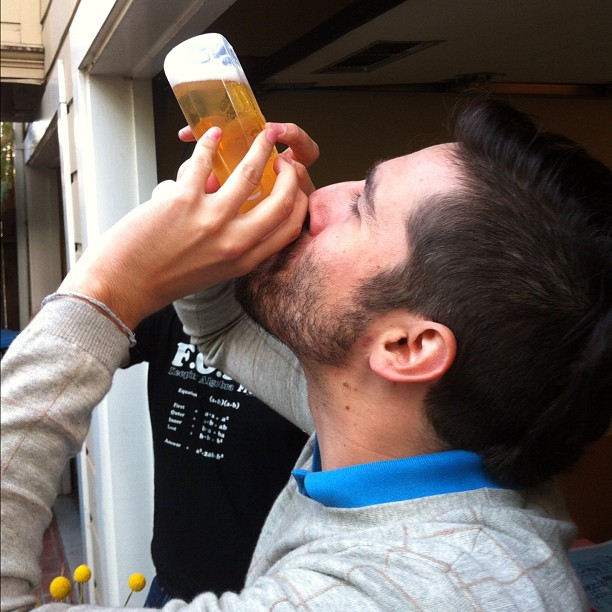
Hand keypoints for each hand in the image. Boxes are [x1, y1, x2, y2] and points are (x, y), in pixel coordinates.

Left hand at [58, 126, 307, 328]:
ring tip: (263, 136)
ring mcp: (210, 220)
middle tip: (284, 160)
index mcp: (243, 260)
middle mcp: (233, 242)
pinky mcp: (182, 201)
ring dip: (260, 148)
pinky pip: (203, 162)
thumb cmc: (162, 279)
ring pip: (249, 173)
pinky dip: (209, 143)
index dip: (298, 202)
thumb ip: (234, 243)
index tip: (293, 187)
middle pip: (281, 201)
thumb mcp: (213, 269)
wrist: (123, 285)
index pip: (289, 228)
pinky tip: (212, 135)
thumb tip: (236, 200)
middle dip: (290, 174)